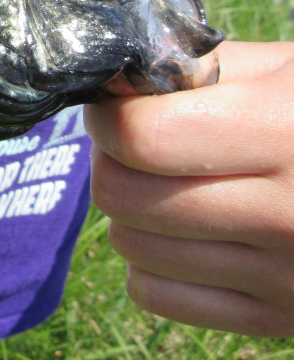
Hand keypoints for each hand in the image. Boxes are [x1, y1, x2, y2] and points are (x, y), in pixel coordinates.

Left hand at [85, 41, 293, 336]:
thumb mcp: (282, 70)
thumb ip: (194, 68)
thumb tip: (111, 86)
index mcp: (287, 134)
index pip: (144, 138)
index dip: (112, 116)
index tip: (117, 107)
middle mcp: (289, 214)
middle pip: (124, 194)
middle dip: (113, 160)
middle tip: (138, 143)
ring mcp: (285, 276)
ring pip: (131, 245)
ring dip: (131, 210)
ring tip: (169, 183)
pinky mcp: (279, 320)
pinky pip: (155, 293)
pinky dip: (151, 261)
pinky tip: (186, 231)